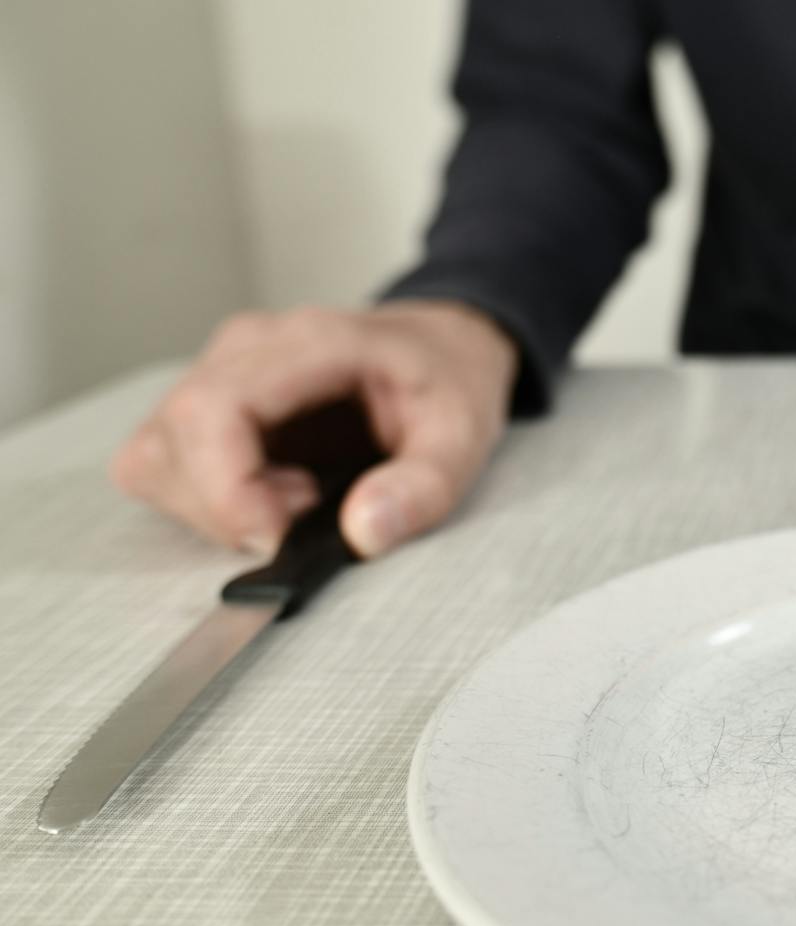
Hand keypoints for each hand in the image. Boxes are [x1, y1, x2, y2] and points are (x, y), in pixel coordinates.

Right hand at [111, 300, 517, 557]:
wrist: (444, 345)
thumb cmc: (449, 380)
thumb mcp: (464, 436)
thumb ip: (423, 487)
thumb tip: (363, 533)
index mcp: (309, 343)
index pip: (212, 408)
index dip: (224, 488)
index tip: (275, 537)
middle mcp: (247, 349)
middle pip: (169, 439)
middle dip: (224, 509)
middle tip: (305, 519)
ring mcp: (222, 373)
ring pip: (155, 455)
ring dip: (212, 506)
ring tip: (297, 503)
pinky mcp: (215, 406)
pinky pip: (168, 463)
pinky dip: (210, 500)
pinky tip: (276, 496)